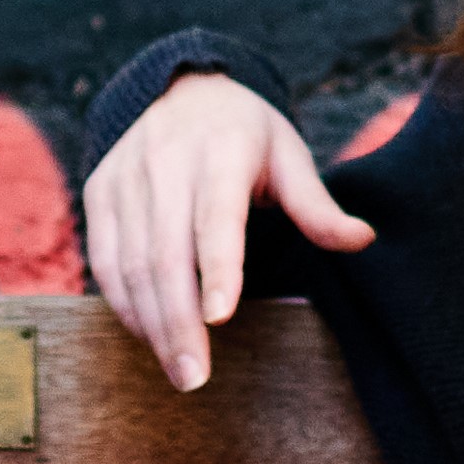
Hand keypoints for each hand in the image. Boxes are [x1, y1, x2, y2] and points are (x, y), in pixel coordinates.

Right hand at [82, 72, 377, 392]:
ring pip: (132, 264)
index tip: (219, 319)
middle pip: (167, 253)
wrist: (178, 87)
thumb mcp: (288, 154)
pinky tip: (151, 336)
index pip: (216, 216)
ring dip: (152, 323)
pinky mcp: (100, 194)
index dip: (217, 268)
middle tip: (196, 377)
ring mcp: (125, 178)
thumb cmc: (244, 133)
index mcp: (220, 151)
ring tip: (180, 369)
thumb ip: (317, 205)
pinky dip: (126, 304)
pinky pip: (106, 260)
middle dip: (179, 321)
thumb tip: (363, 240)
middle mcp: (164, 163)